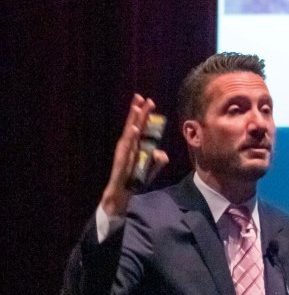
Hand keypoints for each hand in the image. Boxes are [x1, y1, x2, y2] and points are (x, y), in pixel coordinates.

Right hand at [100, 95, 168, 217]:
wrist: (119, 197)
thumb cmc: (133, 182)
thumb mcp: (149, 171)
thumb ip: (157, 162)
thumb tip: (163, 154)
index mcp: (135, 147)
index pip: (140, 128)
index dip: (144, 115)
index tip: (148, 100)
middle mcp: (128, 148)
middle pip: (133, 127)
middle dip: (137, 112)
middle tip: (141, 97)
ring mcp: (123, 154)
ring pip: (129, 135)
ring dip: (132, 121)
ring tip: (137, 108)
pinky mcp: (120, 163)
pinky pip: (126, 149)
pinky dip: (130, 139)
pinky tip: (133, 129)